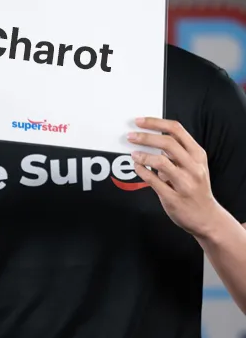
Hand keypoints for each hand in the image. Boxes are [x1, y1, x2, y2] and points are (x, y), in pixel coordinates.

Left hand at [129, 117, 233, 238]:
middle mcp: (193, 167)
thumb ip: (177, 153)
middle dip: (145, 137)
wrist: (206, 216)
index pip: (176, 130)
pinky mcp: (174, 197)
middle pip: (168, 143)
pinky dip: (142, 172)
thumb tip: (150, 138)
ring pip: (161, 162)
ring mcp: (185, 183)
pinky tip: (137, 167)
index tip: (139, 121)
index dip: (155, 123)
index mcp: (197, 155)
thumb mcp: (194, 165)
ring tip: (134, 154)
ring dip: (143, 156)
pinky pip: (153, 181)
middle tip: (131, 136)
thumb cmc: (196, 188)